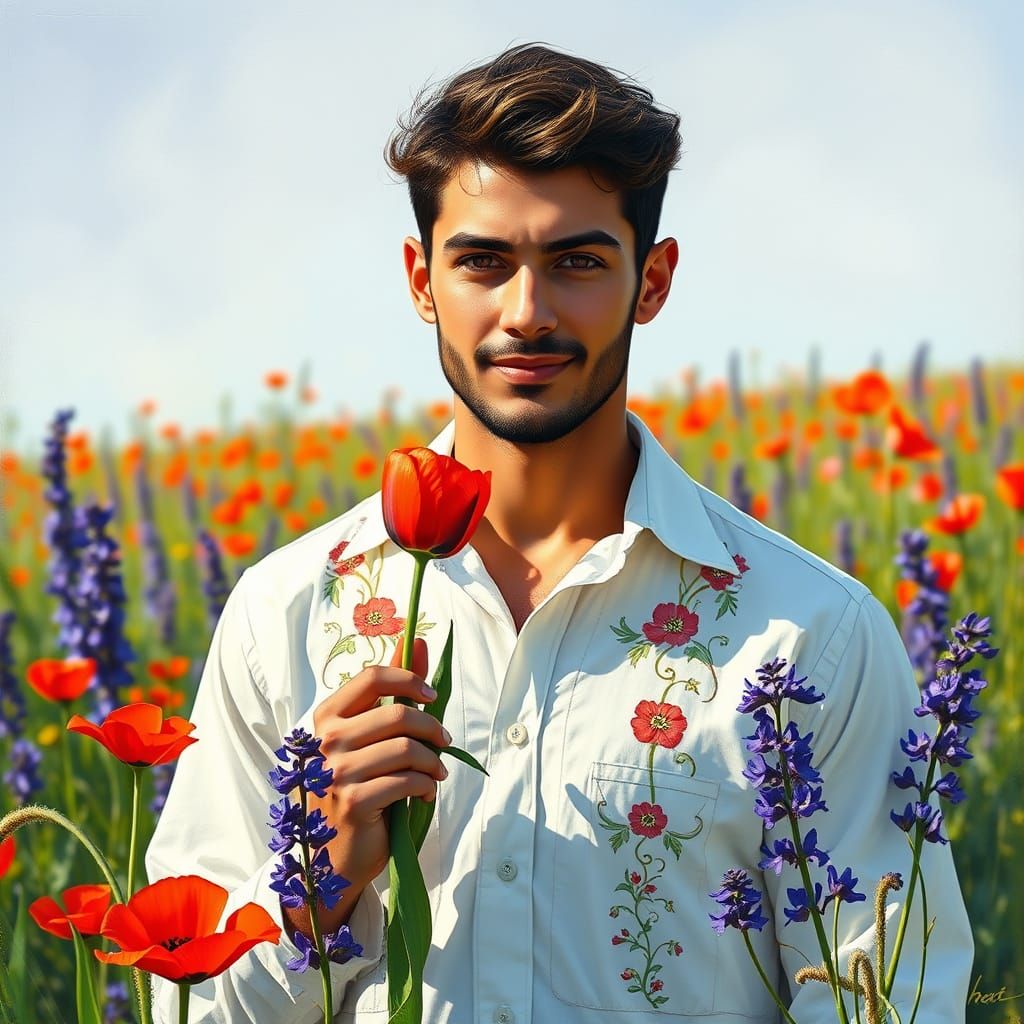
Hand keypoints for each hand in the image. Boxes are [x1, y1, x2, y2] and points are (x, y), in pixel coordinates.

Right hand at [285, 636, 448, 937]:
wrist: (332, 855)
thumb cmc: (354, 788)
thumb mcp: (369, 737)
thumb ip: (392, 691)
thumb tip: (419, 642)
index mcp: (326, 717)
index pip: (371, 677)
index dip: (410, 680)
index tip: (432, 697)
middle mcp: (326, 740)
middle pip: (397, 713)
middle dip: (432, 727)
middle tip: (444, 743)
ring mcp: (335, 771)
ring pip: (406, 748)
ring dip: (433, 762)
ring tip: (436, 773)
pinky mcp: (352, 802)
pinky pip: (407, 780)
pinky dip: (426, 786)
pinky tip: (424, 794)